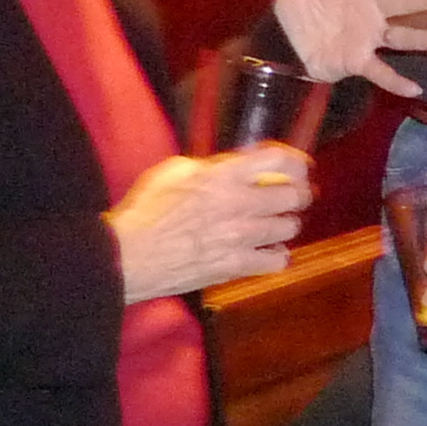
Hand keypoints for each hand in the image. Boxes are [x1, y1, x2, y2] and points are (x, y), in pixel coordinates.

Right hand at [110, 147, 311, 301]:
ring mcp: (240, 237)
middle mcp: (238, 203)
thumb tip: (241, 166)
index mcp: (223, 175)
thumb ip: (214, 166)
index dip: (297, 162)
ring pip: (290, 227)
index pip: (279, 160)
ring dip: (285, 224)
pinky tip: (267, 251)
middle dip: (297, 194)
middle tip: (291, 197)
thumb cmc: (145, 211)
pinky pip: (279, 261)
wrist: (126, 255)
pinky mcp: (236, 265)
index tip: (300, 168)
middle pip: (295, 195)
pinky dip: (277, 255)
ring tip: (274, 224)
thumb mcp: (175, 172)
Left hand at [274, 0, 426, 94]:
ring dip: (424, 40)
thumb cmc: (296, 1)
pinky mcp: (357, 60)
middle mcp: (369, 10)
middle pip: (402, 3)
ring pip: (401, 37)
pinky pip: (380, 72)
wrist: (279, 38)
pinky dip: (396, 81)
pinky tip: (416, 89)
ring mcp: (366, 36)